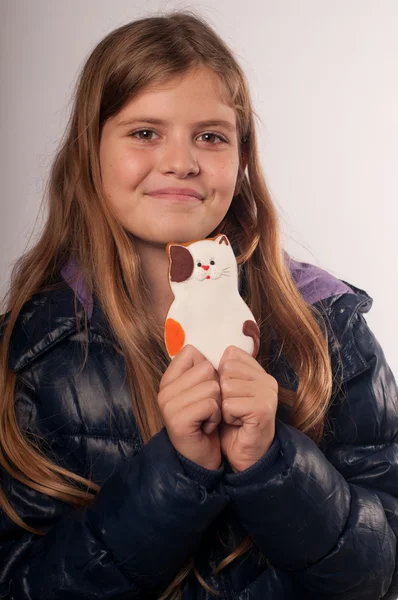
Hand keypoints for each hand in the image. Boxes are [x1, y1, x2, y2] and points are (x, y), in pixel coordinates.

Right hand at [158, 345, 221, 469]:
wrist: (202, 458)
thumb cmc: (206, 421)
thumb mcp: (204, 391)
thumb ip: (204, 369)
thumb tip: (220, 349)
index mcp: (168, 379)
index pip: (192, 352)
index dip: (207, 370)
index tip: (203, 390)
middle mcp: (164, 390)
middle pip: (206, 368)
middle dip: (216, 389)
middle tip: (207, 408)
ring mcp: (168, 405)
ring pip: (212, 386)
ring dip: (217, 405)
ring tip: (207, 418)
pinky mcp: (178, 420)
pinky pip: (211, 404)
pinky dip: (216, 416)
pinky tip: (207, 426)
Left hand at [218, 345, 277, 472]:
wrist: (244, 454)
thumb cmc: (232, 422)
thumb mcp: (224, 391)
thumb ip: (221, 370)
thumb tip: (199, 349)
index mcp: (258, 371)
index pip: (229, 354)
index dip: (220, 375)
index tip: (227, 394)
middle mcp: (267, 379)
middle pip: (226, 369)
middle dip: (220, 392)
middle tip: (230, 408)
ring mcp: (268, 393)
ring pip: (226, 387)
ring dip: (223, 406)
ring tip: (234, 416)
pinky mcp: (263, 409)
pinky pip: (230, 404)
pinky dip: (227, 417)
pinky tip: (237, 424)